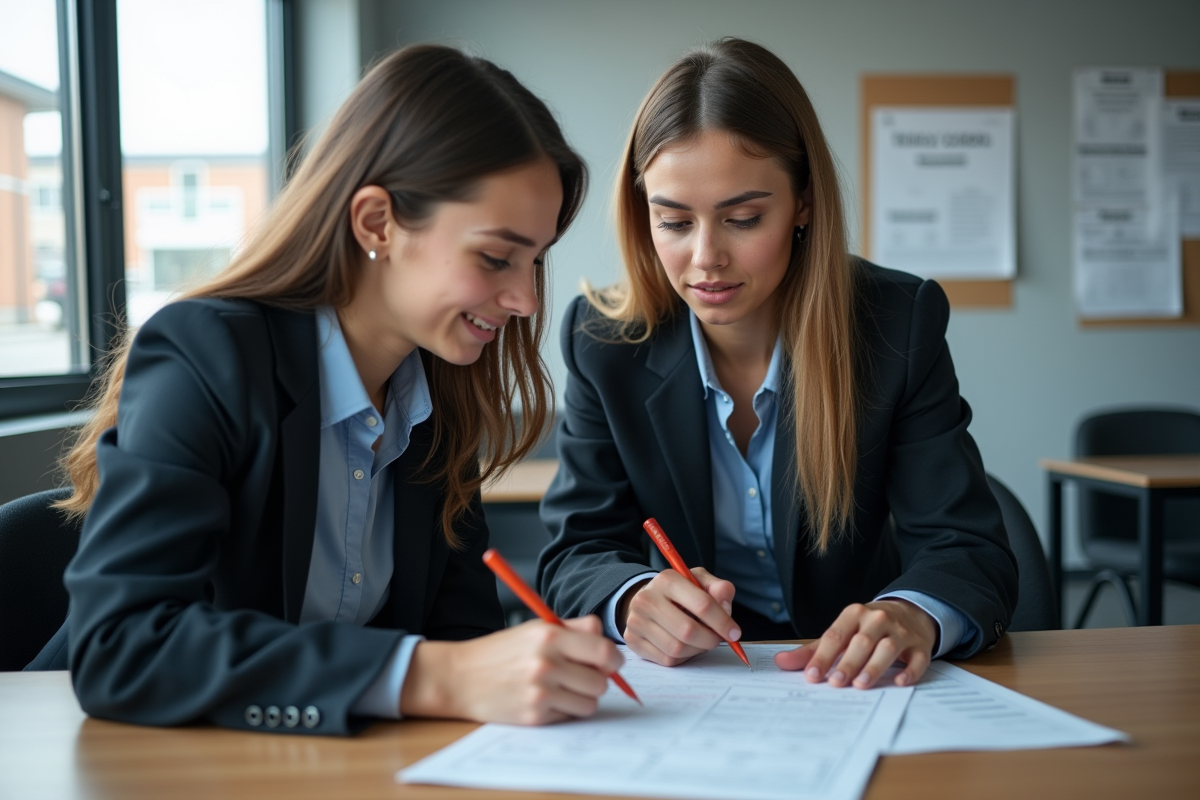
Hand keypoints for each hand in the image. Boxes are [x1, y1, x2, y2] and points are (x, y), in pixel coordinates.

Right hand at [400, 616, 623, 724]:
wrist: (460, 677)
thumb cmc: (501, 651)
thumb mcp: (536, 627)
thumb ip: (574, 629)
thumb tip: (606, 641)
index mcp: (550, 637)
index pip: (603, 651)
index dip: (613, 659)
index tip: (610, 663)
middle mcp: (546, 664)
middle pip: (601, 681)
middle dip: (596, 679)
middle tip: (580, 675)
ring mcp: (540, 693)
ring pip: (589, 703)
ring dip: (582, 697)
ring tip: (562, 688)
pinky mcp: (534, 716)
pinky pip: (569, 716)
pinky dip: (564, 710)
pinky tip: (545, 699)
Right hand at [618, 568, 738, 666]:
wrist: (647, 600)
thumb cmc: (679, 593)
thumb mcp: (699, 582)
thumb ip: (719, 588)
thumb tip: (725, 603)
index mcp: (667, 579)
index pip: (702, 604)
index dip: (722, 622)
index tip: (734, 633)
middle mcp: (647, 599)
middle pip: (688, 630)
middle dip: (710, 639)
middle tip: (717, 639)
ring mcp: (636, 621)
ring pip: (677, 649)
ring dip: (697, 650)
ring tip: (700, 641)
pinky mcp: (632, 640)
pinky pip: (666, 659)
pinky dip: (682, 658)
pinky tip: (685, 646)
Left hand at [774, 599, 935, 688]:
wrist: (911, 613)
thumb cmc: (868, 627)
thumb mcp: (842, 632)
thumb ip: (813, 650)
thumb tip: (780, 662)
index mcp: (854, 614)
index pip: (836, 635)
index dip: (823, 656)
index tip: (812, 675)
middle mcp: (878, 619)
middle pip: (861, 642)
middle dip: (848, 663)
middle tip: (835, 683)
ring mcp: (901, 631)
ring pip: (887, 648)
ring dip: (874, 667)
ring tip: (860, 685)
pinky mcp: (920, 645)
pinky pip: (917, 658)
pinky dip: (910, 670)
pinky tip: (900, 682)